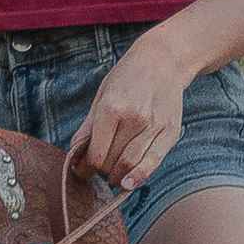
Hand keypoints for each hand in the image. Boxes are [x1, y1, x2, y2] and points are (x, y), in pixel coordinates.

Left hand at [69, 28, 193, 193]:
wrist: (164, 60)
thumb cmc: (127, 77)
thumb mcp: (102, 95)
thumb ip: (88, 126)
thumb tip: (74, 154)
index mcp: (112, 108)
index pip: (95, 154)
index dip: (84, 169)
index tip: (80, 171)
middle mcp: (134, 119)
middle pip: (111, 162)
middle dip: (99, 172)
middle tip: (95, 171)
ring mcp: (154, 127)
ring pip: (130, 166)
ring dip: (116, 176)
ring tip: (110, 174)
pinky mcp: (170, 132)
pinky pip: (152, 162)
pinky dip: (138, 177)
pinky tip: (127, 183)